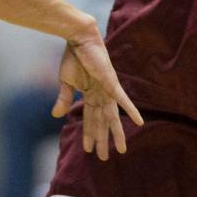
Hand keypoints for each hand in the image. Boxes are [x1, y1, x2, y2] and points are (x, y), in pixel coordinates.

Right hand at [53, 25, 143, 160]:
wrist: (78, 38)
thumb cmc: (72, 56)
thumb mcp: (65, 81)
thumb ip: (63, 99)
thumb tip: (56, 116)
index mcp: (89, 94)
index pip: (89, 119)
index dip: (88, 134)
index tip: (88, 149)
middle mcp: (100, 95)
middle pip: (101, 122)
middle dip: (102, 139)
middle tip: (103, 158)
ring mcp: (107, 90)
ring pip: (112, 116)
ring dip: (116, 133)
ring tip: (121, 150)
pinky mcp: (112, 83)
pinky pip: (123, 100)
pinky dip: (131, 111)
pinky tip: (139, 123)